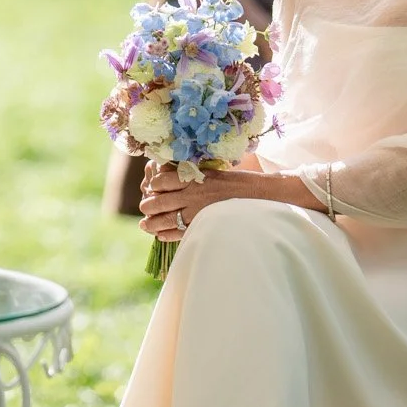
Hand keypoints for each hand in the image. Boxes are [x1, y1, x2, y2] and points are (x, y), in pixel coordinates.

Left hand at [138, 165, 321, 239]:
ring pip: (166, 218)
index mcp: (194, 176)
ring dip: (152, 223)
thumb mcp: (214, 171)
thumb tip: (174, 175)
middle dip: (149, 206)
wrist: (262, 197)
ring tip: (145, 225)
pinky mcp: (204, 225)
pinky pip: (179, 233)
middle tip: (144, 209)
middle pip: (160, 200)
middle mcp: (192, 193)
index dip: (153, 186)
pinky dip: (167, 234)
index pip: (162, 180)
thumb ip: (195, 174)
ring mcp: (198, 211)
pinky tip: (160, 235)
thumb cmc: (239, 183)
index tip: (150, 188)